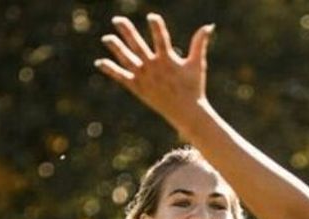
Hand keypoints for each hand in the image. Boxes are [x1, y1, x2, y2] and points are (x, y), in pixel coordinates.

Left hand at [95, 13, 212, 125]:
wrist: (186, 113)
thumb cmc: (193, 88)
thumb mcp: (197, 64)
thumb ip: (200, 43)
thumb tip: (209, 26)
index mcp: (168, 60)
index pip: (161, 38)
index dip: (156, 26)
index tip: (151, 16)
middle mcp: (153, 67)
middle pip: (137, 45)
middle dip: (126, 31)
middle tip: (117, 20)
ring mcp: (144, 78)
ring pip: (126, 59)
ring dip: (115, 48)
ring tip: (106, 38)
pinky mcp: (137, 88)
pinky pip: (121, 77)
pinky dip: (110, 69)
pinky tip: (99, 62)